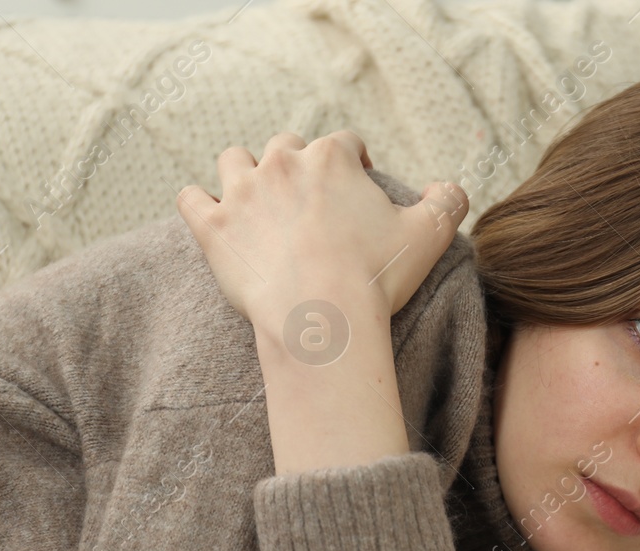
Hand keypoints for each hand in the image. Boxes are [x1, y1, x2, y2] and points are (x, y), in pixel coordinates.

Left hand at [175, 131, 469, 332]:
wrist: (322, 317)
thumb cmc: (375, 277)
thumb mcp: (430, 236)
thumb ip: (447, 202)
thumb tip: (450, 190)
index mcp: (331, 158)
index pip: (343, 144)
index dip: (353, 162)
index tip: (357, 185)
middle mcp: (282, 162)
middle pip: (285, 146)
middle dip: (295, 165)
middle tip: (306, 201)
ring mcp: (241, 193)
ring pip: (233, 160)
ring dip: (243, 174)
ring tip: (255, 201)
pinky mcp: (212, 228)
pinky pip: (189, 199)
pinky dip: (197, 204)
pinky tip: (210, 218)